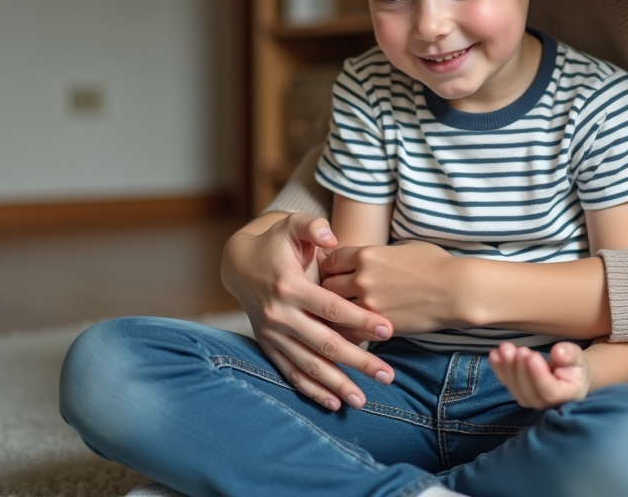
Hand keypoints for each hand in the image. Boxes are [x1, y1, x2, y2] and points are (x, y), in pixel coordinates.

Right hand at [220, 212, 394, 410]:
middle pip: (325, 343)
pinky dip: (310, 390)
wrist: (239, 262)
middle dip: (358, 362)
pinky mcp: (268, 346)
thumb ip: (313, 227)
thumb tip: (332, 239)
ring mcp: (272, 334)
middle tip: (388, 375)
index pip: (331, 308)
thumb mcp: (291, 224)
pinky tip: (333, 403)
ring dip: (336, 384)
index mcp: (290, 287)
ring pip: (308, 365)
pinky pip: (290, 373)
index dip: (360, 320)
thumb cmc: (276, 242)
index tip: (388, 331)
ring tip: (364, 400)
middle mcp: (279, 315)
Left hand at [319, 241, 462, 334]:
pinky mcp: (376, 326)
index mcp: (366, 254)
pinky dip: (345, 333)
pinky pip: (348, 332)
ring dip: (333, 314)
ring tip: (336, 316)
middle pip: (326, 285)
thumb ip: (380, 252)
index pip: (331, 260)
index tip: (333, 273)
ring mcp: (367, 303)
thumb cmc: (436, 265)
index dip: (330, 267)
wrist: (456, 290)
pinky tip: (348, 334)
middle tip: (331, 296)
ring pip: (333, 311)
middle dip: (327, 290)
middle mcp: (361, 278)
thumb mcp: (405, 247)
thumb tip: (368, 257)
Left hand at [488, 341, 592, 408]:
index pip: (549, 391)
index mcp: (565, 397)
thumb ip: (570, 355)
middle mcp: (545, 404)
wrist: (570, 376)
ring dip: (507, 368)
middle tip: (521, 350)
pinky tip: (494, 354)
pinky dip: (498, 368)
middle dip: (521, 369)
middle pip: (529, 392)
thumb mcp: (578, 358)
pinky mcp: (519, 392)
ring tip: (506, 348)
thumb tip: (558, 352)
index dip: (539, 376)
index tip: (533, 356)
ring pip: (515, 389)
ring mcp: (530, 400)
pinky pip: (506, 382)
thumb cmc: (575, 367)